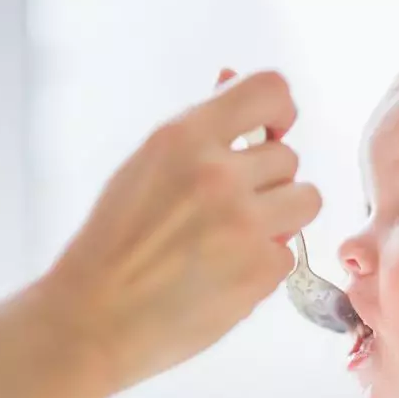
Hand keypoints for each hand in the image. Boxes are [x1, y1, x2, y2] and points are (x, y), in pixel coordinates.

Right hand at [39, 71, 320, 388]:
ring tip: (237, 238)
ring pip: (306, 201)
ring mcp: (244, 225)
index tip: (272, 130)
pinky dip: (263, 265)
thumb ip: (198, 129)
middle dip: (266, 182)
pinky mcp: (259, 272)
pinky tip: (224, 275)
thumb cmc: (111, 243)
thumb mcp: (146, 167)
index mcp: (184, 137)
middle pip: (289, 158)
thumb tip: (230, 78)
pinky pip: (288, 254)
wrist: (92, 319)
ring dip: (280, 217)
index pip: (269, 90)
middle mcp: (219, 175)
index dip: (280, 110)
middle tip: (228, 208)